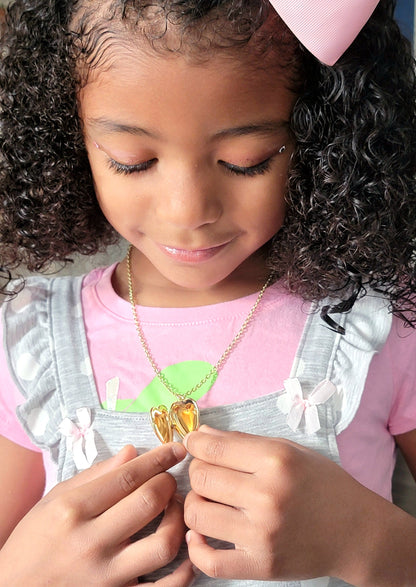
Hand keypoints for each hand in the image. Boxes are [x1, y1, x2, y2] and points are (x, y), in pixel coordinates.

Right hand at [0, 443, 195, 585]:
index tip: (175, 450)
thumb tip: (132, 453)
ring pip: (163, 544)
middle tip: (169, 480)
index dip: (158, 459)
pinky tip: (185, 550)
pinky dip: (184, 571)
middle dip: (168, 483)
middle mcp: (91, 542)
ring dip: (178, 521)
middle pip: (149, 502)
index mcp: (72, 510)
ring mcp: (106, 576)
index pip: (128, 477)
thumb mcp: (53, 500)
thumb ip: (95, 475)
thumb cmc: (32, 544)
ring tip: (174, 510)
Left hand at [184, 426, 389, 583]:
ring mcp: (262, 534)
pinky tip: (202, 533)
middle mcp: (267, 496)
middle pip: (202, 479)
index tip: (193, 444)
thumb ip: (243, 442)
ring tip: (208, 500)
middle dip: (197, 470)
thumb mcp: (289, 450)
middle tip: (207, 471)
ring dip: (195, 504)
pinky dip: (197, 547)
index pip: (214, 448)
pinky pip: (210, 561)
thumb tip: (201, 436)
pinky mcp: (261, 566)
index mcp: (275, 461)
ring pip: (197, 515)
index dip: (195, 443)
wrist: (357, 531)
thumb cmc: (323, 484)